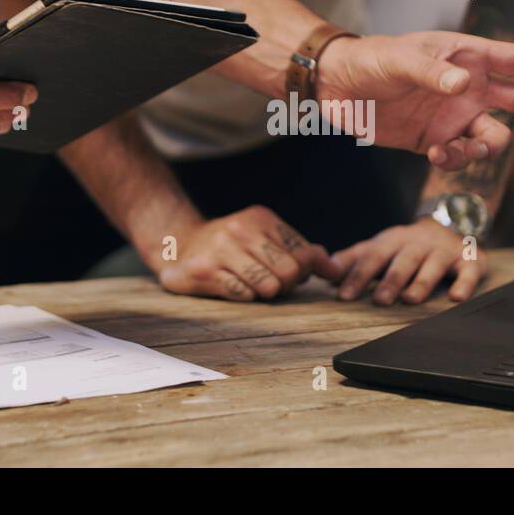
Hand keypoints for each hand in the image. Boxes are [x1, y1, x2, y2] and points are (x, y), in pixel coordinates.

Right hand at [156, 206, 342, 300]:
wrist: (178, 245)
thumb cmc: (231, 246)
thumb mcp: (264, 237)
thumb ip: (300, 250)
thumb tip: (335, 268)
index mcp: (261, 218)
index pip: (304, 252)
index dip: (308, 270)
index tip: (301, 276)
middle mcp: (241, 229)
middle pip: (291, 271)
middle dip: (288, 285)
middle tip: (275, 284)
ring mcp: (221, 249)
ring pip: (269, 286)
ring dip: (266, 293)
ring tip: (253, 284)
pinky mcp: (205, 271)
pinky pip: (243, 295)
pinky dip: (245, 296)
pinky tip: (233, 285)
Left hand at [315, 32, 513, 169]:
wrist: (336, 87)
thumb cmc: (370, 60)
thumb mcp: (400, 60)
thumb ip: (433, 73)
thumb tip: (465, 85)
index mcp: (467, 56)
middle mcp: (468, 86)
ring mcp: (454, 115)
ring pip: (493, 136)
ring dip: (484, 148)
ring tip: (454, 149)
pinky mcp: (435, 140)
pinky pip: (462, 156)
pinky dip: (456, 161)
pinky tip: (435, 155)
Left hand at [329, 217, 486, 304]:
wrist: (452, 223)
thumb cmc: (408, 245)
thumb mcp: (380, 245)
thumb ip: (354, 258)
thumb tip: (326, 271)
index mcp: (393, 240)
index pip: (373, 257)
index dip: (358, 276)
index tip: (344, 296)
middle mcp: (418, 244)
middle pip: (403, 260)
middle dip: (390, 280)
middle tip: (379, 301)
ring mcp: (444, 251)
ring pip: (433, 265)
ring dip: (422, 282)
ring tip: (411, 299)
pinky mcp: (469, 259)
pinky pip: (468, 271)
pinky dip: (464, 284)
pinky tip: (457, 297)